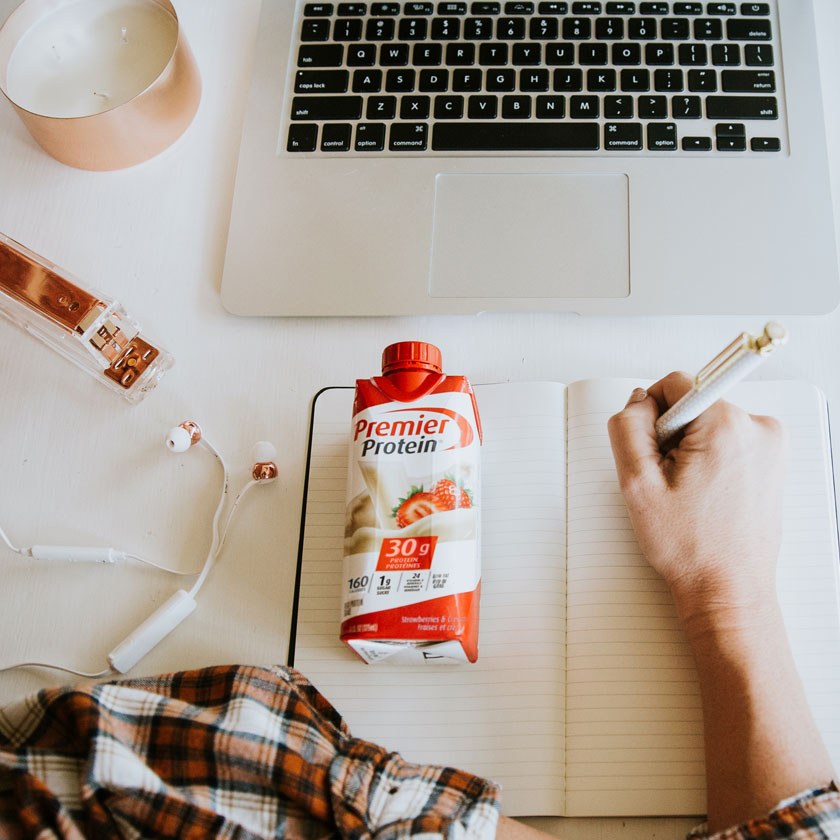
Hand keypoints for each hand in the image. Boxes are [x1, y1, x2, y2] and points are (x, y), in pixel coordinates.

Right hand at [607, 372, 786, 625]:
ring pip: (709, 425)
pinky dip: (712, 461)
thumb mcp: (636, 484)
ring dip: (692, 451)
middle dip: (673, 438)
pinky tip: (707, 495)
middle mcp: (758, 427)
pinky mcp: (773, 461)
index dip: (653, 418)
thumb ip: (628, 427)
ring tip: (691, 494)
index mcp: (727, 425)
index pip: (676, 384)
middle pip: (694, 406)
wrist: (728, 590)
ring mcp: (771, 445)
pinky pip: (729, 441)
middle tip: (671, 483)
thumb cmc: (690, 547)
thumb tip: (638, 400)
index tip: (659, 455)